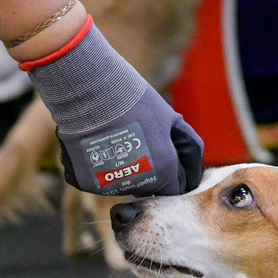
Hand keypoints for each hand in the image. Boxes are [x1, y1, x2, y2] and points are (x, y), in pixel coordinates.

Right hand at [25, 22, 204, 196]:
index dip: (172, 174)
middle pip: (147, 188)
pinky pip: (95, 180)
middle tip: (135, 142)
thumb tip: (192, 171)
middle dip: (146, 171)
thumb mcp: (171, 118)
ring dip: (121, 169)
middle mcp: (138, 183)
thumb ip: (187, 148)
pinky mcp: (84, 181)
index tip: (162, 155)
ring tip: (114, 138)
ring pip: (120, 184)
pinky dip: (95, 167)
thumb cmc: (133, 99)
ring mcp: (109, 185)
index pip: (174, 189)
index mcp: (164, 170)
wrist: (89, 88)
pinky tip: (95, 143)